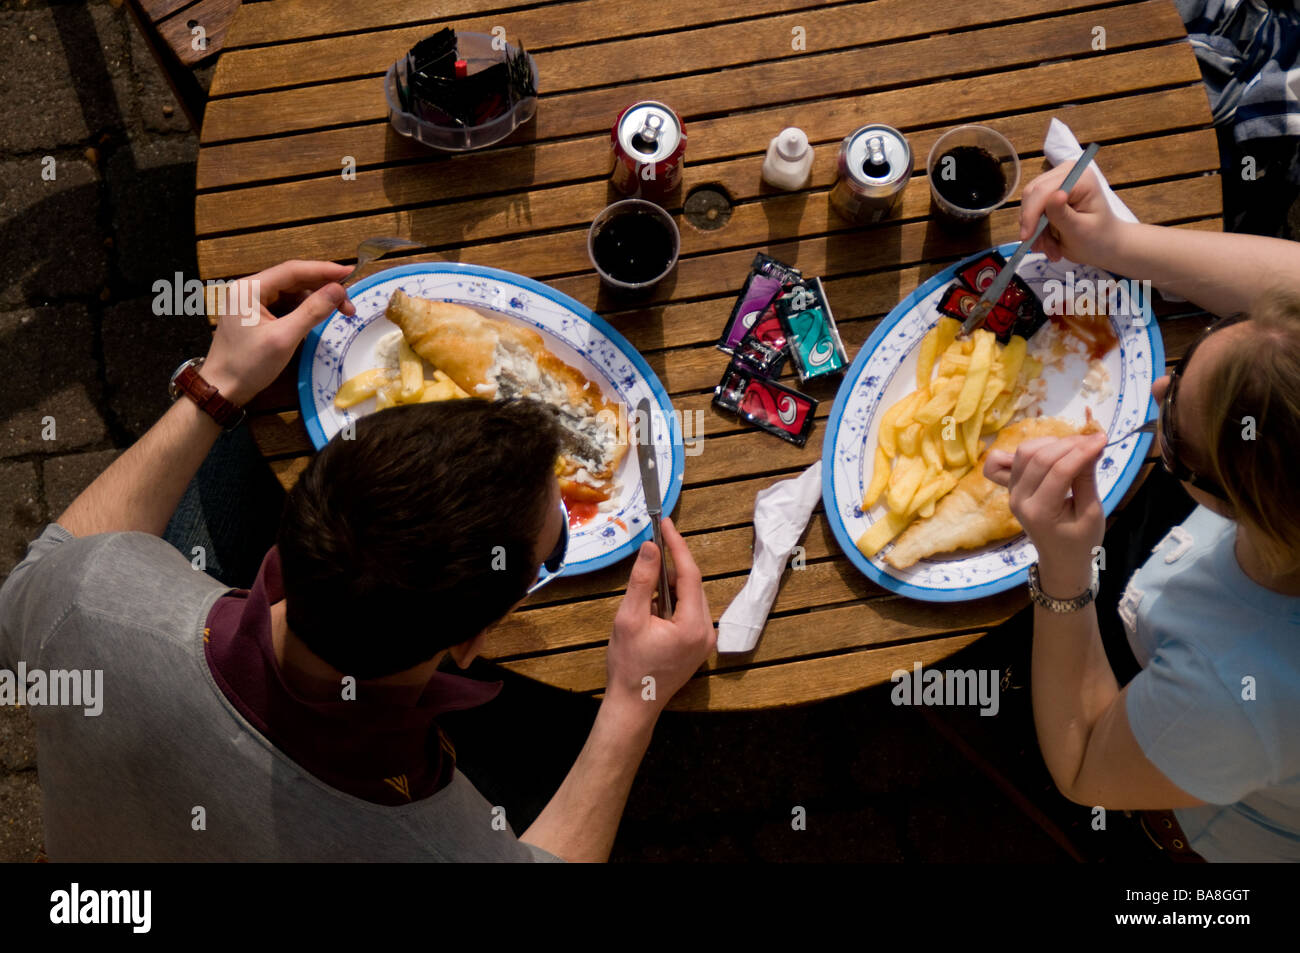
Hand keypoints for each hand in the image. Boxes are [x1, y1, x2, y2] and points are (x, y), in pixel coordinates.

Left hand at [201, 260, 355, 405]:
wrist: (222, 389)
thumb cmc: (248, 365)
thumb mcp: (284, 338)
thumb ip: (312, 311)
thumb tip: (338, 290)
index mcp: (250, 288)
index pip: (293, 270)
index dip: (324, 270)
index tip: (350, 273)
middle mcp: (249, 289)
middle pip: (293, 279)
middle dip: (323, 287)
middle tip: (349, 303)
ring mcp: (251, 302)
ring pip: (291, 292)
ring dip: (316, 299)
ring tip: (340, 311)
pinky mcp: (256, 315)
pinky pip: (285, 305)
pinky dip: (305, 309)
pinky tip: (320, 316)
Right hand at [606, 517, 716, 717]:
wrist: (634, 705)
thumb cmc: (628, 664)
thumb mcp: (629, 618)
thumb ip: (642, 581)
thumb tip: (650, 548)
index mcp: (693, 625)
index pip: (690, 574)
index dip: (677, 546)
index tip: (666, 524)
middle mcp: (707, 631)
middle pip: (692, 585)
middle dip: (670, 570)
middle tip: (647, 561)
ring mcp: (705, 640)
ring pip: (691, 598)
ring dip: (669, 589)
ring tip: (644, 597)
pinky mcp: (699, 646)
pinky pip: (689, 613)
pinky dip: (672, 604)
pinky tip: (652, 611)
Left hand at [984, 431, 1107, 595]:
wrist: (1061, 560)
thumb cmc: (1081, 541)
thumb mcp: (1092, 513)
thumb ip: (1087, 479)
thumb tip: (1091, 445)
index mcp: (1040, 512)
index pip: (1059, 472)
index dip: (1082, 451)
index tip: (1103, 438)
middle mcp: (1019, 500)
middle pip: (1039, 458)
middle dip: (1069, 444)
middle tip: (1094, 441)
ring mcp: (1011, 492)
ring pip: (1024, 453)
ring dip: (1052, 443)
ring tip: (1077, 446)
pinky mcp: (1011, 487)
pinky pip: (1014, 459)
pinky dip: (1033, 449)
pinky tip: (1051, 450)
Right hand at [1019, 164, 1122, 267]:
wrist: (1104, 243)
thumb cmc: (1098, 238)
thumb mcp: (1080, 230)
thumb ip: (1063, 214)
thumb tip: (1054, 196)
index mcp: (1080, 178)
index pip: (1044, 190)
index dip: (1031, 213)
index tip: (1027, 238)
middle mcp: (1067, 173)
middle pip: (1032, 194)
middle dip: (1033, 224)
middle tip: (1041, 247)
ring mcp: (1057, 181)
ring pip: (1029, 204)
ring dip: (1035, 231)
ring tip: (1051, 248)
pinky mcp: (1049, 192)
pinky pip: (1031, 210)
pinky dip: (1037, 230)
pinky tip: (1050, 242)